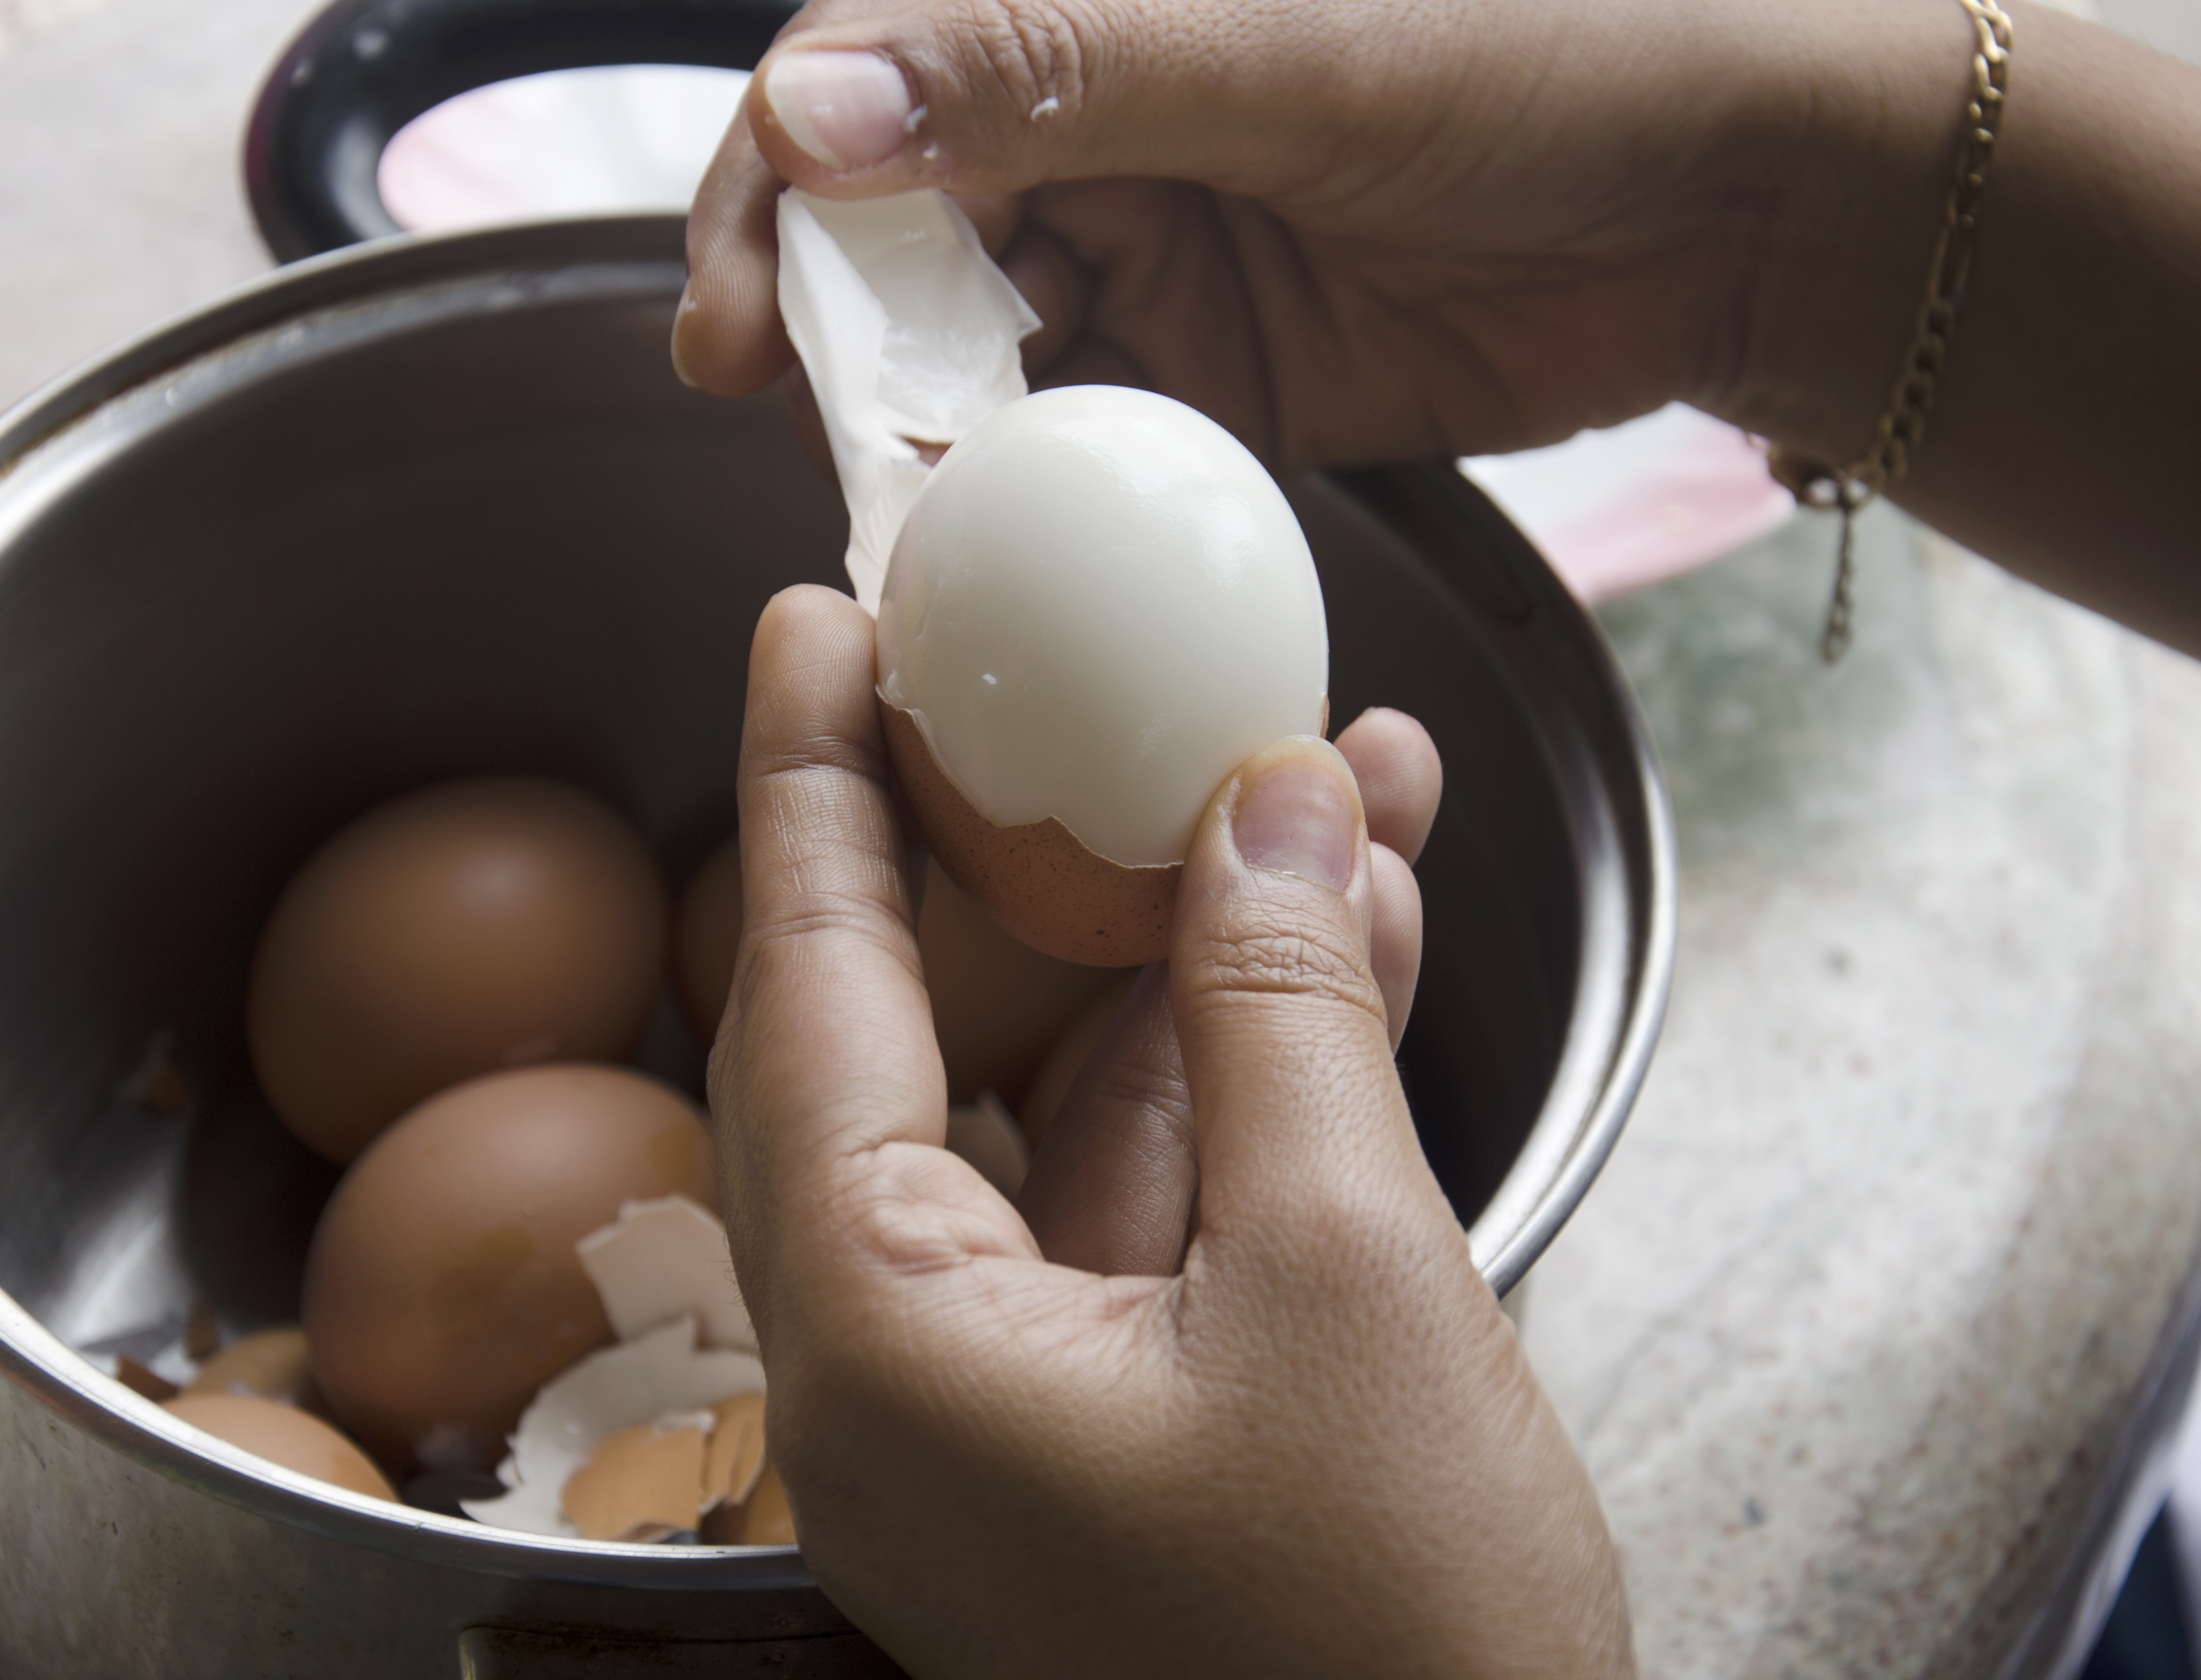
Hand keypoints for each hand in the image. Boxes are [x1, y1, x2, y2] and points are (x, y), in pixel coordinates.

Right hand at [677, 0, 1964, 471]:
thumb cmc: (1567, 41)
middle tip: (764, 398)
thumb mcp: (1308, 49)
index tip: (736, 287)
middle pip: (891, 185)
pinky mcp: (1193, 354)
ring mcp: (1140, 217)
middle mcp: (1095, 72)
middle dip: (823, 295)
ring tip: (869, 489)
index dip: (789, 157)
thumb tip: (816, 113)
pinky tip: (970, 527)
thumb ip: (1062, 85)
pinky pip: (1063, 418)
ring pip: (960, 317)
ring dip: (908, 404)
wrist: (1747, 204)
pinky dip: (1014, 477)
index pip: (887, 29)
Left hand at [708, 585, 1631, 1678]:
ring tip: (1319, 766)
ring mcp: (1017, 1406)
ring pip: (1075, 1106)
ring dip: (1197, 947)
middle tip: (1042, 664)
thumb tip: (1266, 802)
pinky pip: (1158, 1202)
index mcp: (882, 1346)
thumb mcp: (1353, 1285)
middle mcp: (908, 1373)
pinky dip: (1249, 1074)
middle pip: (928, 1035)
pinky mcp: (1125, 1427)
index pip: (806, 999)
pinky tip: (1354, 930)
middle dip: (1026, 842)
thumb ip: (1286, 1020)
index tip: (809, 624)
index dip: (808, 788)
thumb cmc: (1394, 1655)